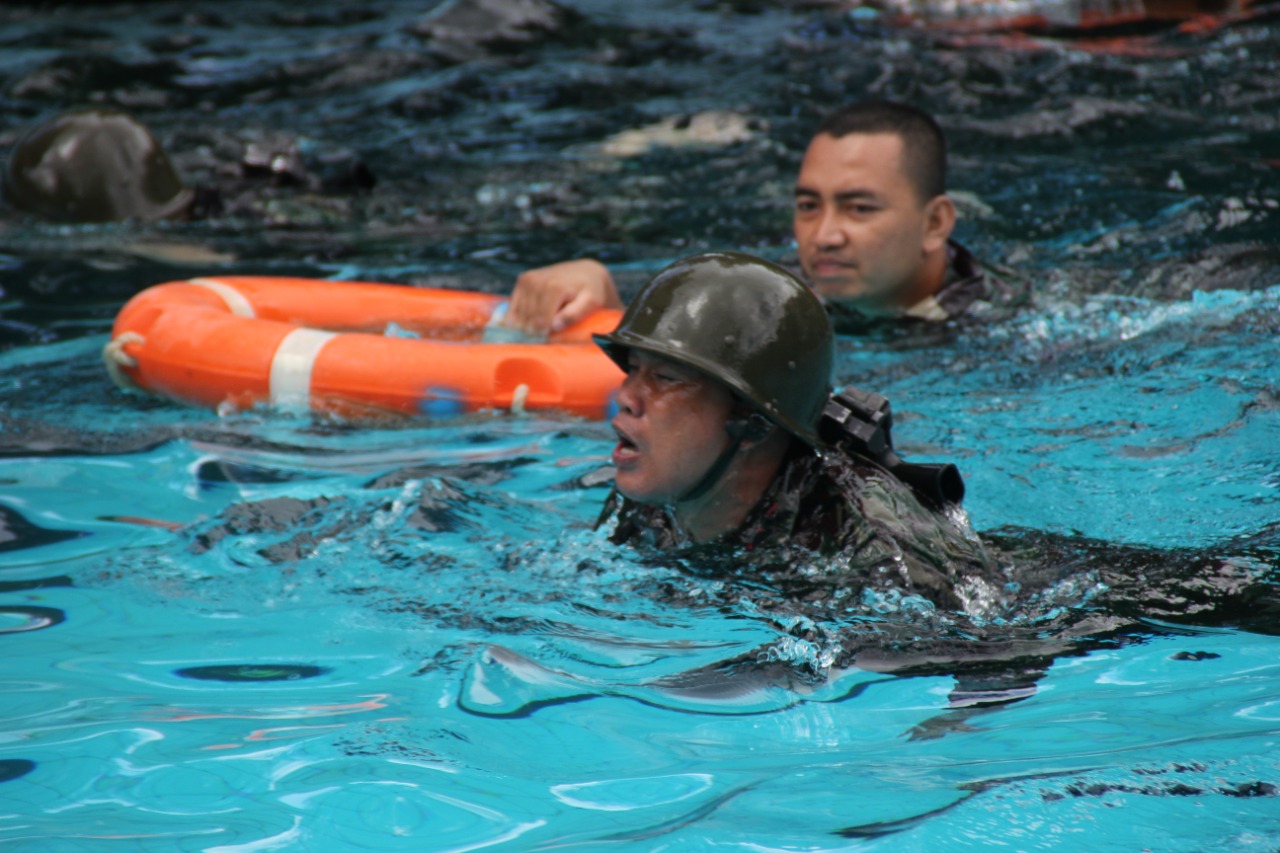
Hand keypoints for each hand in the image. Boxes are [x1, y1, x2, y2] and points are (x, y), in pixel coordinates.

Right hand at [507, 259, 621, 333]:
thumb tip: (554, 326)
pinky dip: (518, 319)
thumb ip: (574, 314)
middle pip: (527, 321)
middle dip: (535, 332)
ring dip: (526, 327)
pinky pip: (512, 308)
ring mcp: (526, 280)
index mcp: (553, 287)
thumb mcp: (591, 302)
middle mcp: (536, 281)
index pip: (540, 323)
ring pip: (518, 316)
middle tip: (546, 336)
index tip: (552, 340)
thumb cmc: (590, 291)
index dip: (546, 336)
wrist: (584, 272)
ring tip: (540, 329)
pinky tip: (529, 323)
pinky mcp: (521, 281)